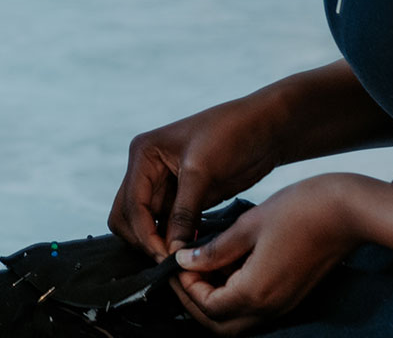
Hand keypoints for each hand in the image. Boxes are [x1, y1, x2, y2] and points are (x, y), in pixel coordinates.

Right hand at [110, 94, 290, 260]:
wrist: (265, 129)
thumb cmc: (232, 136)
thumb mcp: (203, 172)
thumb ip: (184, 212)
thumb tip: (172, 251)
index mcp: (143, 154)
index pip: (132, 204)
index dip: (145, 234)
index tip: (166, 258)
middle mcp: (147, 170)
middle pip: (127, 216)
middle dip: (144, 240)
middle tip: (171, 262)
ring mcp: (164, 185)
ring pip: (145, 224)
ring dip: (158, 243)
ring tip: (183, 261)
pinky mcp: (183, 198)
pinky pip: (168, 226)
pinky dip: (174, 240)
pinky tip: (191, 252)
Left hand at [170, 174, 366, 332]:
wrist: (347, 211)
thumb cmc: (299, 211)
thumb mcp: (247, 226)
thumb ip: (214, 250)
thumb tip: (184, 261)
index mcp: (256, 292)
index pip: (207, 307)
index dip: (185, 287)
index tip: (175, 263)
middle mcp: (270, 307)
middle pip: (220, 324)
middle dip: (195, 302)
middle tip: (182, 273)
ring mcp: (283, 304)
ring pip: (237, 319)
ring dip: (214, 299)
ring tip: (200, 265)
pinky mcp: (291, 295)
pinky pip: (254, 307)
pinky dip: (233, 294)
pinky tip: (226, 264)